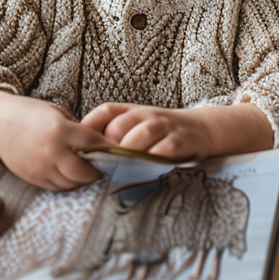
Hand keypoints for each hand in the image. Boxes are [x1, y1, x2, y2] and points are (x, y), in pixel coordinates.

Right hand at [0, 89, 106, 190]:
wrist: (0, 124)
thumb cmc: (32, 113)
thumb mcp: (59, 113)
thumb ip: (78, 129)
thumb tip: (99, 143)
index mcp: (59, 130)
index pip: (92, 144)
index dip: (109, 148)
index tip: (120, 150)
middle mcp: (50, 152)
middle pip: (84, 171)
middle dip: (98, 171)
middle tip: (108, 167)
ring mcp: (40, 168)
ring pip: (71, 183)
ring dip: (84, 180)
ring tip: (94, 173)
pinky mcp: (33, 178)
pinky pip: (57, 187)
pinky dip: (69, 183)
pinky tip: (75, 176)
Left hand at [81, 103, 211, 161]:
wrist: (198, 129)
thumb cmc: (159, 133)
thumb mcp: (136, 127)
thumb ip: (113, 136)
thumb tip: (81, 153)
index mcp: (132, 112)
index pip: (106, 111)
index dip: (90, 125)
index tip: (80, 146)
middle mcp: (146, 115)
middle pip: (121, 123)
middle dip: (109, 142)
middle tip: (102, 162)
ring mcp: (165, 126)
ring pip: (144, 131)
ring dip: (131, 149)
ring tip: (122, 166)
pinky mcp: (180, 140)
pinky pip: (166, 147)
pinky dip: (155, 157)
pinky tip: (147, 168)